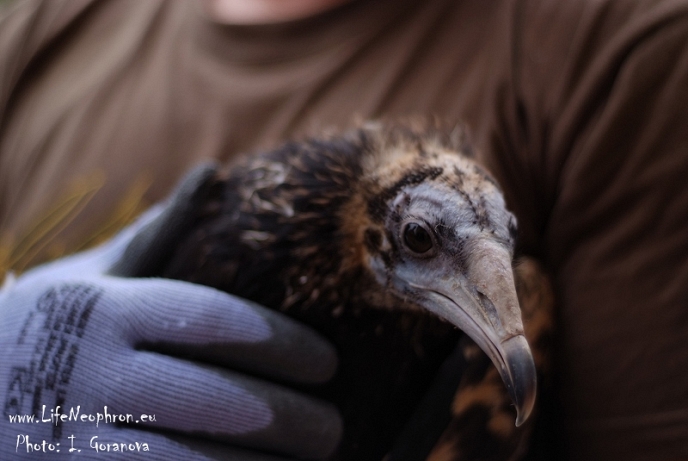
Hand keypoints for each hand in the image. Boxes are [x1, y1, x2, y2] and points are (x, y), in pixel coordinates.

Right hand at [0, 165, 341, 459]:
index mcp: (105, 310)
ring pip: (192, 460)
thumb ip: (153, 236)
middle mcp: (90, 371)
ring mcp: (73, 437)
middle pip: (217, 399)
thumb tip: (211, 173)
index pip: (213, 321)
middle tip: (331, 429)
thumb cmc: (41, 330)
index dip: (282, 345)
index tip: (328, 363)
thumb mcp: (84, 277)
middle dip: (289, 420)